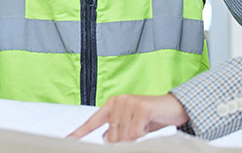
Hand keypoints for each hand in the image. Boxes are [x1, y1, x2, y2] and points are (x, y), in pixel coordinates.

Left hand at [69, 93, 189, 141]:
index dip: (81, 131)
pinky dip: (142, 137)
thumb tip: (107, 139)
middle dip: (122, 143)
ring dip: (134, 140)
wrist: (175, 107)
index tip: (69, 140)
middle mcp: (119, 101)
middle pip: (112, 134)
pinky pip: (136, 133)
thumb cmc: (152, 118)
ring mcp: (130, 103)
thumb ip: (118, 130)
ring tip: (144, 133)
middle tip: (136, 138)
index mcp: (113, 104)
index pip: (94, 121)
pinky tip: (148, 129)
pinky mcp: (142, 108)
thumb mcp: (132, 125)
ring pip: (124, 135)